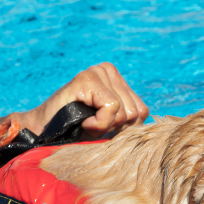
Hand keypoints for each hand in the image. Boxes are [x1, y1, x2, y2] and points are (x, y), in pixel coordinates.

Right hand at [22, 62, 148, 136]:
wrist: (43, 133)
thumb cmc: (76, 131)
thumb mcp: (109, 124)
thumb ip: (129, 120)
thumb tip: (160, 132)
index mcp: (117, 78)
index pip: (142, 112)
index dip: (123, 129)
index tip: (100, 126)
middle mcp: (108, 70)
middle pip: (135, 113)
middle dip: (115, 129)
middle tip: (91, 125)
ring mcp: (97, 72)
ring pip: (125, 112)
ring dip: (104, 127)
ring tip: (85, 122)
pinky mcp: (87, 79)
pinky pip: (112, 109)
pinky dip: (98, 124)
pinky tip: (83, 121)